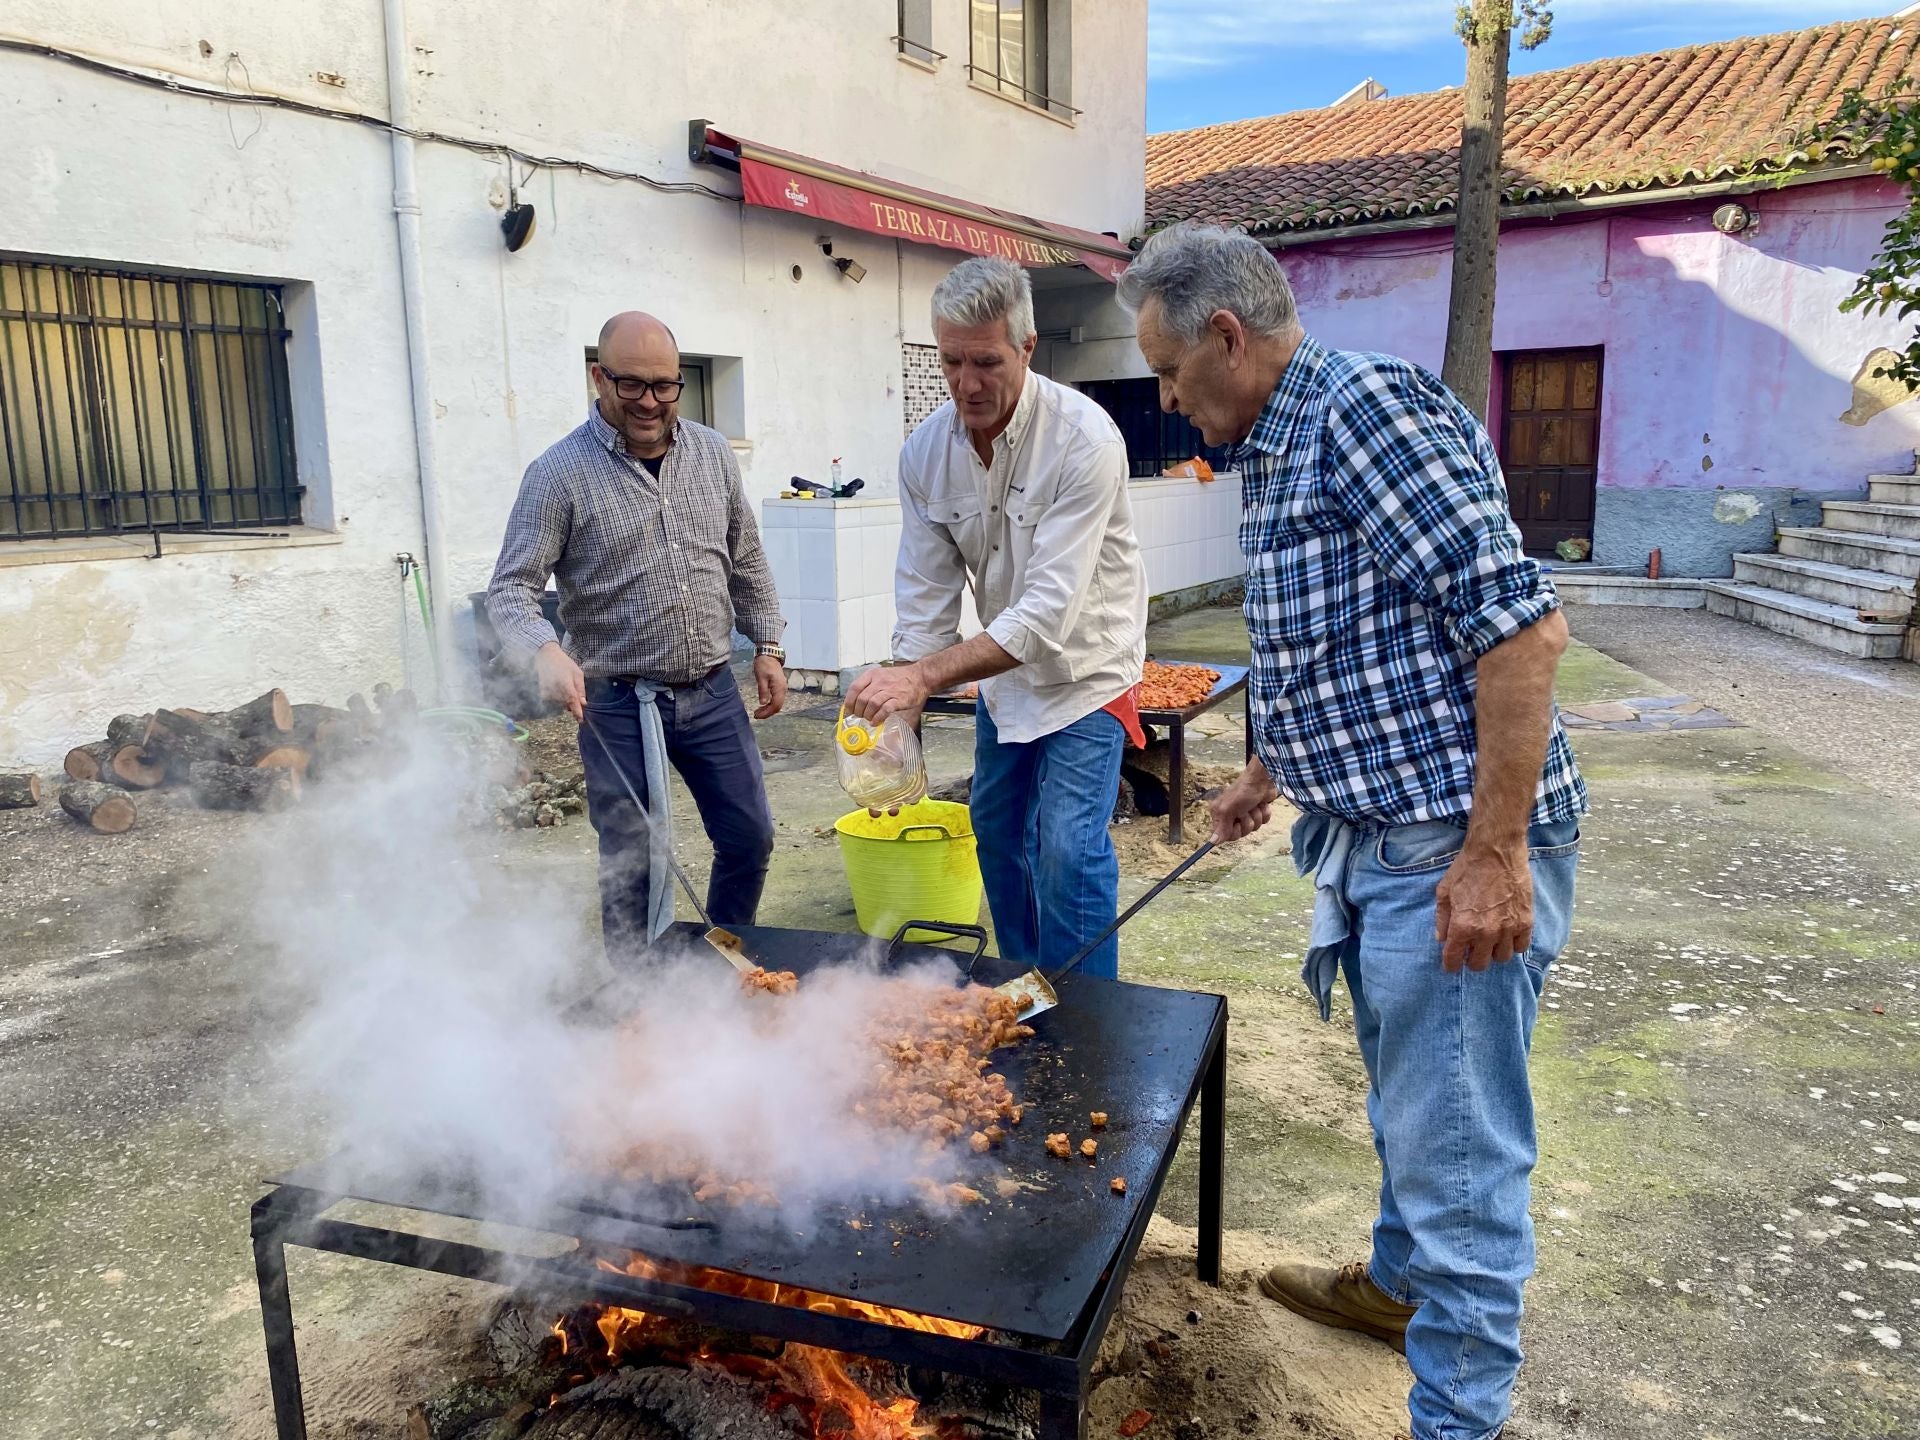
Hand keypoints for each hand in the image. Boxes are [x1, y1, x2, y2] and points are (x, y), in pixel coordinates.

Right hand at [535, 642, 585, 720]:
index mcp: (566, 684)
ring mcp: (547, 693)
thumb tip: (583, 703)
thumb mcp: (577, 673)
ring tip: (563, 683)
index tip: (581, 720)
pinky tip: (556, 686)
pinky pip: (554, 701)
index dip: (577, 712)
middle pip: (567, 704)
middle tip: (571, 688)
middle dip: (572, 702)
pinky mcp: (542, 694)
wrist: (545, 656)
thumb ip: (580, 689)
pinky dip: (558, 697)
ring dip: (565, 699)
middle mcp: (555, 690)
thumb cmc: (564, 663)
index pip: (572, 702)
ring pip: (561, 703)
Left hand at [751, 654, 787, 719]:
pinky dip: (770, 704)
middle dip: (767, 713)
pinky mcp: (779, 687)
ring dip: (768, 709)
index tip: (757, 715)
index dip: (767, 713)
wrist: (769, 654)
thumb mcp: (761, 678)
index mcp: (779, 688)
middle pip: (778, 706)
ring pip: (777, 703)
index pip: (775, 705)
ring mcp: (782, 688)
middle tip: (756, 715)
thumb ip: (763, 691)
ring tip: (758, 711)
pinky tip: (763, 704)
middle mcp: (783, 689)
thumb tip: (763, 703)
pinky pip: (777, 699)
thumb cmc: (764, 665)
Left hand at [845, 661, 930, 725]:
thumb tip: (854, 702)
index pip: (854, 688)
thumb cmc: (899, 679)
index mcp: (872, 675)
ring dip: (867, 715)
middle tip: (860, 716)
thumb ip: (868, 686)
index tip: (849, 710)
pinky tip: (876, 722)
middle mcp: (879, 681)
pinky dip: (878, 718)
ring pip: (871, 704)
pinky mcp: (899, 700)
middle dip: (858, 711)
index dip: (849, 701)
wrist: (920, 677)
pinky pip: (884, 710)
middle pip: (862, 699)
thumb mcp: (881, 676)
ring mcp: (889, 690)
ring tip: (868, 719)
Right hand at [1210, 762, 1277, 843]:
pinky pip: (1264, 822)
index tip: (1236, 823)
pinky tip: (1261, 804)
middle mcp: (1231, 816)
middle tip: (1245, 811)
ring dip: (1256, 816)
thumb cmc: (1242, 791)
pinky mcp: (1258, 811)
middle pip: (1241, 833)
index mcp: (1220, 814)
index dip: (1233, 831)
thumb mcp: (1228, 809)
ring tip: (1253, 805)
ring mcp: (1246, 814)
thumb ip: (1221, 826)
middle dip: (1246, 822)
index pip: (1225, 836)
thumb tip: (1212, 842)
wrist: (1261, 779)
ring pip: (1254, 828)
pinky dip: (1264, 813)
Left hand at [1435, 839, 1532, 971]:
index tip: (1450, 964)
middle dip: (1471, 960)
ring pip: (1501, 958)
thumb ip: (1442, 918)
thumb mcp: (1444, 891)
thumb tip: (1442, 939)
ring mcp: (1508, 928)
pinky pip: (1521, 946)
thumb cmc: (1467, 869)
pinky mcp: (1526, 921)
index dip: (1450, 965)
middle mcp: (1486, 933)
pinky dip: (1513, 945)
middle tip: (1470, 951)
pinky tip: (1507, 936)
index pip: (1454, 959)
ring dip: (1493, 953)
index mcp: (1463, 926)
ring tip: (1489, 942)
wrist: (1496, 852)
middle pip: (1479, 964)